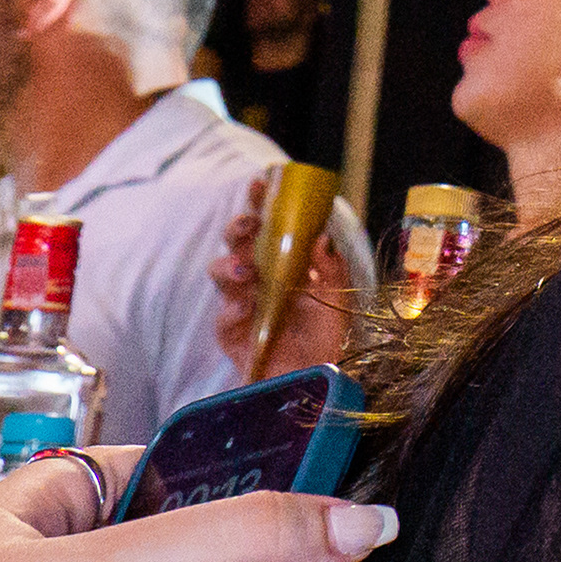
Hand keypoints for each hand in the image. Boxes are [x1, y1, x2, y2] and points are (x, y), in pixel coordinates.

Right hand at [213, 169, 353, 377]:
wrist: (321, 377)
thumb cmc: (329, 335)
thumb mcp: (338, 296)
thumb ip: (330, 267)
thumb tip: (321, 236)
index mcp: (284, 263)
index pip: (267, 227)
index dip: (260, 203)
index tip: (260, 183)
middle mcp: (259, 279)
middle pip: (237, 245)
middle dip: (239, 230)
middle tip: (250, 225)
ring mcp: (243, 306)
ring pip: (222, 275)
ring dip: (230, 267)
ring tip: (247, 270)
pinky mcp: (234, 336)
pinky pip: (224, 319)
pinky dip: (233, 311)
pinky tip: (246, 308)